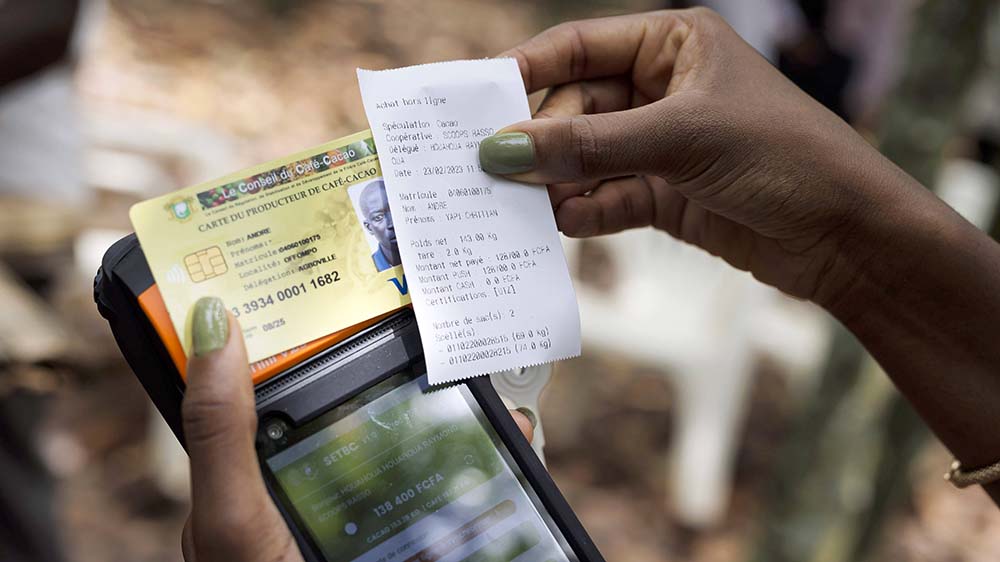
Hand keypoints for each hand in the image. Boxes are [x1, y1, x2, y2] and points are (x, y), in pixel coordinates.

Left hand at [179, 297, 535, 560]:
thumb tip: (209, 320)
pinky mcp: (413, 519)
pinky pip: (452, 474)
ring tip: (489, 367)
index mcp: (263, 457)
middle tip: (442, 311)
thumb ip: (219, 427)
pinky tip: (510, 431)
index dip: (308, 323)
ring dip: (457, 401)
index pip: (286, 370)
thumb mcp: (230, 512)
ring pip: (417, 432)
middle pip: (364, 395)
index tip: (345, 275)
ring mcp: (369, 497)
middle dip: (406, 356)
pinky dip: (484, 450)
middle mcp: (317, 471)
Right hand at [481, 8, 999, 503]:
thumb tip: (502, 149)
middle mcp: (662, 91)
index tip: (474, 103)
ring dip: (556, 183)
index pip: (578, 48)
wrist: (847, 237)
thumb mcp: (680, 139)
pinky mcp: (664, 196)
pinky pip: (604, 199)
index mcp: (673, 46)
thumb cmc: (784, 157)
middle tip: (493, 172)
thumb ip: (588, 146)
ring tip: (518, 206)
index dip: (525, 72)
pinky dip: (583, 212)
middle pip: (574, 109)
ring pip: (584, 159)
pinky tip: (561, 225)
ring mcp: (660, 146)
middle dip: (540, 142)